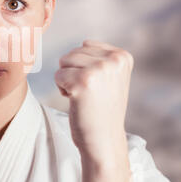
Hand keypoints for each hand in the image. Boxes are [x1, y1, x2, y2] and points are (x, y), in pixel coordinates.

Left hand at [54, 39, 133, 163]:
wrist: (104, 140)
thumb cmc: (102, 109)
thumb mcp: (112, 78)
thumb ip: (102, 58)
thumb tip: (84, 41)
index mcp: (122, 57)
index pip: (85, 45)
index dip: (84, 67)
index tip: (98, 86)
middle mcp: (113, 60)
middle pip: (73, 53)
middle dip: (73, 72)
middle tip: (89, 94)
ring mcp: (99, 70)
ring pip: (63, 62)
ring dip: (67, 80)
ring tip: (83, 96)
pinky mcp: (82, 81)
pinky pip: (58, 75)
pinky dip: (61, 89)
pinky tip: (77, 101)